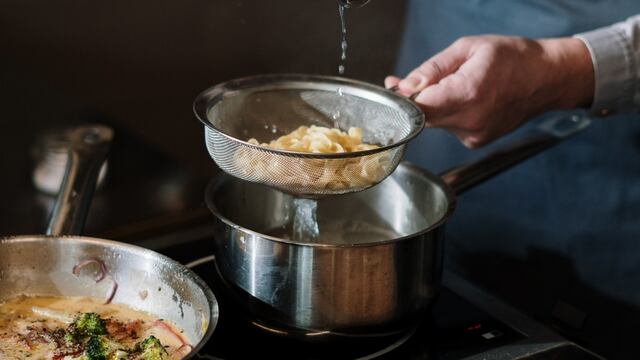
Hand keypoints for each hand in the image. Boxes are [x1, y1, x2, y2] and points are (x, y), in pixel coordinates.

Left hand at [385, 35, 593, 147]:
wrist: (548, 79)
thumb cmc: (513, 58)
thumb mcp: (469, 48)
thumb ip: (433, 68)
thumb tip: (405, 85)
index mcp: (467, 93)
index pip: (419, 105)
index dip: (402, 97)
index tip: (395, 86)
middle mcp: (470, 120)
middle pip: (423, 116)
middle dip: (414, 99)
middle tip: (409, 81)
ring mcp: (474, 135)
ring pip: (435, 122)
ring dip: (433, 105)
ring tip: (452, 84)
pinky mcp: (476, 141)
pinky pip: (449, 127)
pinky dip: (449, 114)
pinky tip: (465, 99)